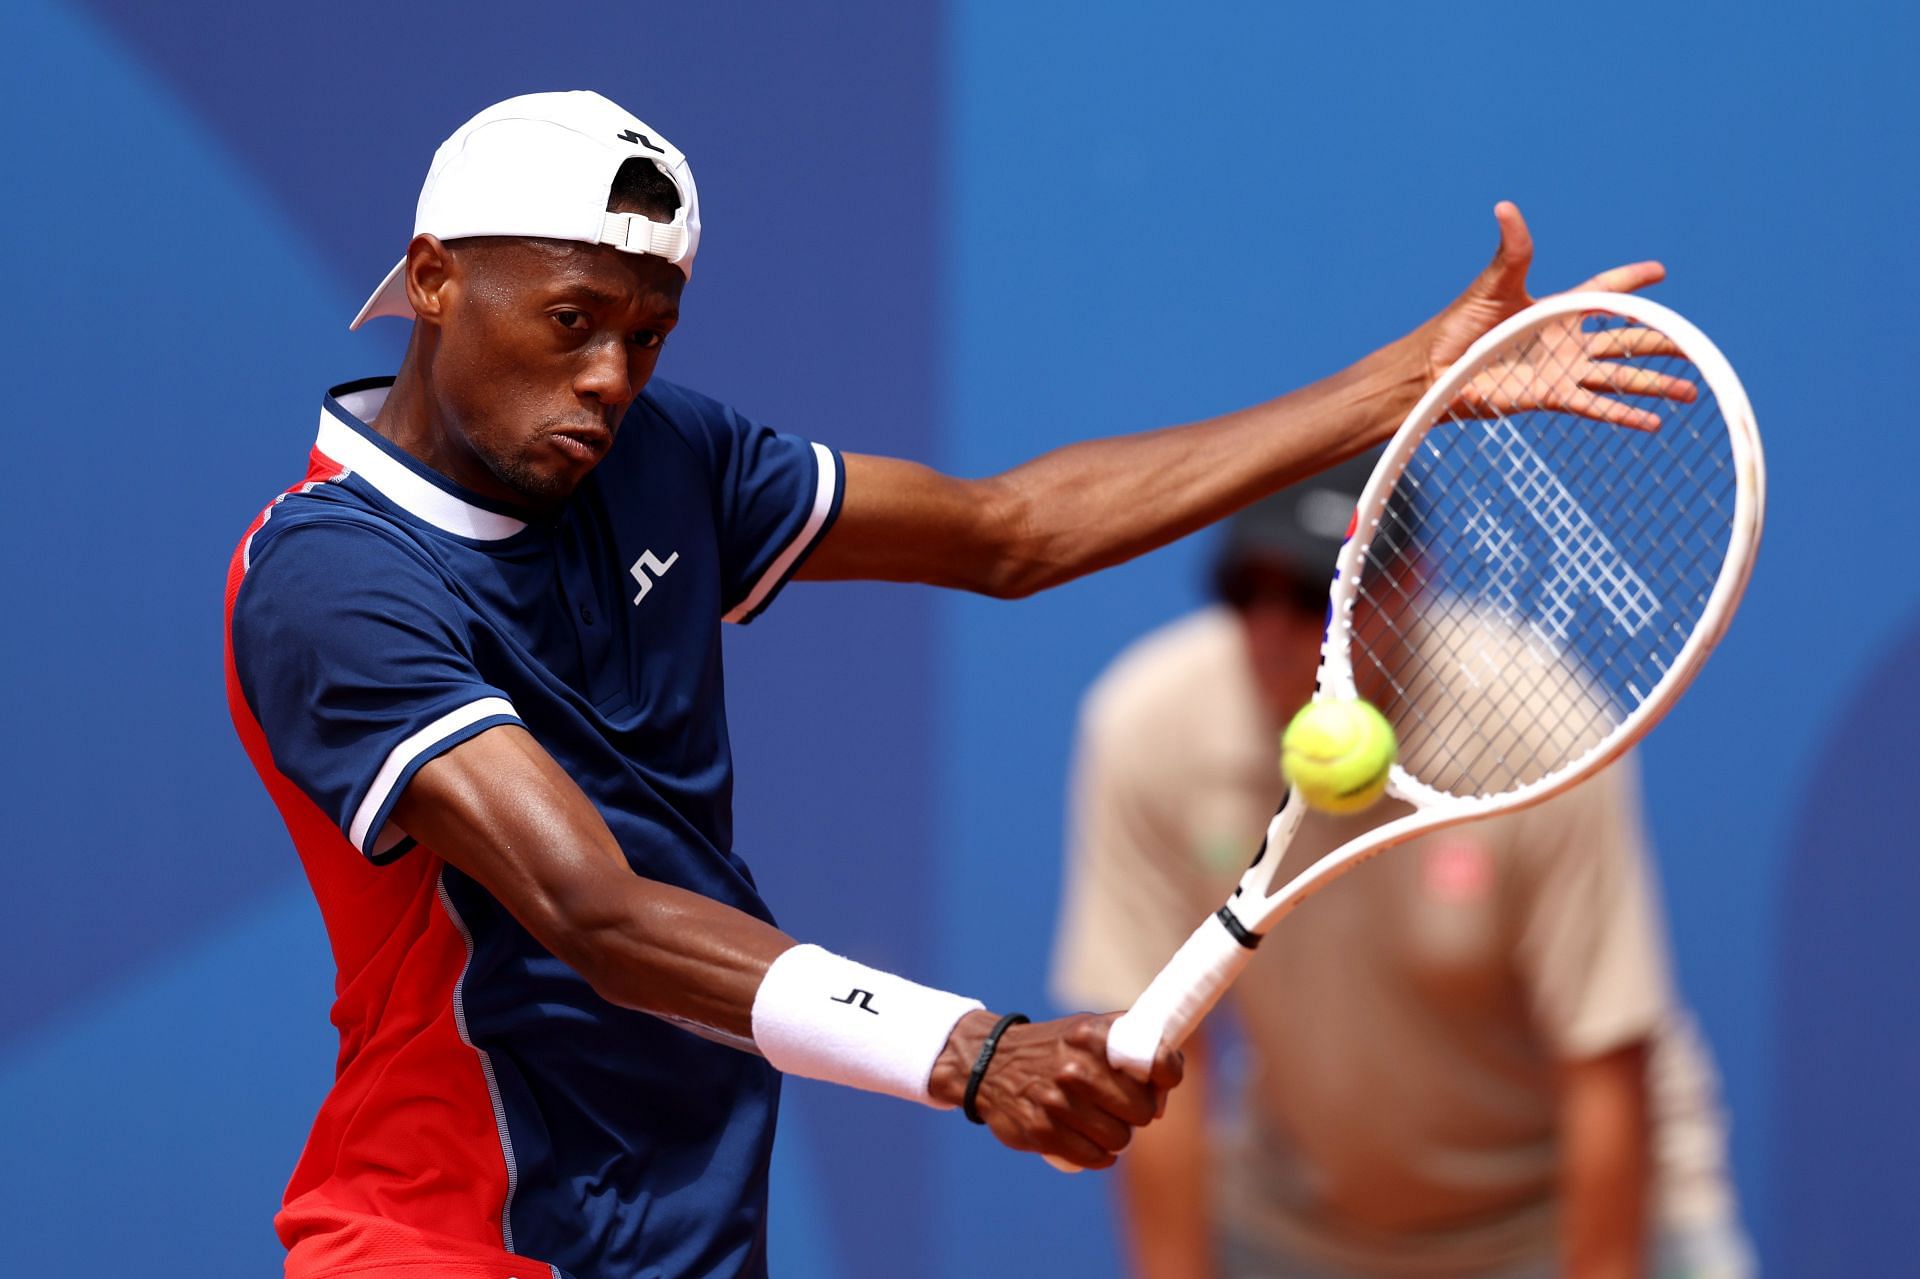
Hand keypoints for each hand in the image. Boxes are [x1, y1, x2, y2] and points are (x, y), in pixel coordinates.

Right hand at [931, 1011, 1184, 1169]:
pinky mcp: (1041, 1131)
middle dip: (1136, 1114)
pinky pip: (1094, 1158)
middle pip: (1141, 1111)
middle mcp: (1075, 1067)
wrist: (991, 1062)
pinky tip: (1088, 1142)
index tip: (1158, 1083)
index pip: (1157, 1062)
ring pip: (1119, 1139)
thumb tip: (1160, 1100)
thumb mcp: (1090, 1032)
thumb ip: (1133, 1050)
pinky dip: (1097, 1155)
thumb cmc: (1057, 1050)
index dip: (1166, 1076)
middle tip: (1119, 1107)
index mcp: (1094, 1035)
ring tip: (1098, 1122)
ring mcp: (1056, 1100)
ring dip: (1115, 1137)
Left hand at [1422, 202, 1691, 429]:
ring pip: (1619, 376)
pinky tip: (1653, 422)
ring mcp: (1561, 370)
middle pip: (1626, 340)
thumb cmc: (1457, 326)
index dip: (1630, 280)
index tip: (1659, 271)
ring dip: (1654, 384)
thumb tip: (1505, 207)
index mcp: (1557, 309)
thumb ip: (1511, 250)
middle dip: (1662, 343)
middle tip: (1695, 348)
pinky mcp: (1550, 397)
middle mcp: (1566, 340)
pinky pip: (1594, 405)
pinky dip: (1623, 414)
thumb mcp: (1492, 285)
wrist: (1433, 371)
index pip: (1604, 291)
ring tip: (1690, 391)